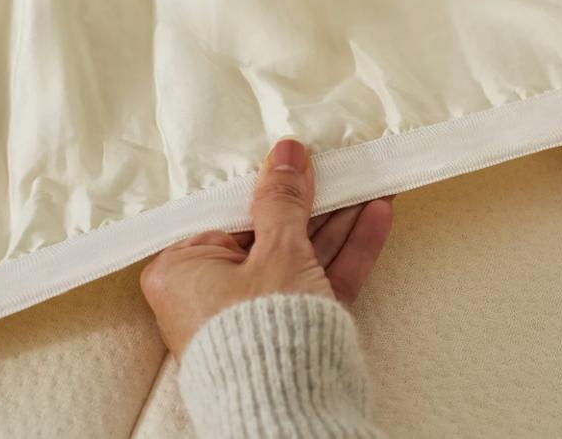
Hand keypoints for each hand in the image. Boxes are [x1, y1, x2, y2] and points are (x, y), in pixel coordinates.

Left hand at [141, 137, 393, 358]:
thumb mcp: (276, 249)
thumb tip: (286, 154)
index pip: (227, 212)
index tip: (294, 160)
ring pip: (303, 254)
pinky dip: (349, 250)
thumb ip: (282, 199)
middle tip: (338, 166)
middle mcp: (215, 292)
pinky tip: (377, 216)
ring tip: (370, 181)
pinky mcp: (294, 325)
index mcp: (183, 269)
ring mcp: (258, 310)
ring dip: (340, 220)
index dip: (265, 184)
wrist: (289, 407)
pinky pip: (320, 278)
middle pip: (270, 232)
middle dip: (313, 201)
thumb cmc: (258, 329)